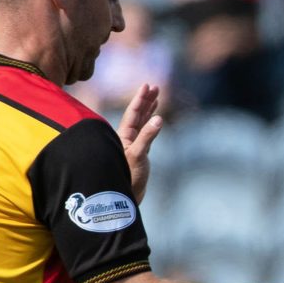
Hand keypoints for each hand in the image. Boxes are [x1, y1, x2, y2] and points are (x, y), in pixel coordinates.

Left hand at [117, 83, 162, 202]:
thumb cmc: (128, 176)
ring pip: (142, 122)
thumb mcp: (138, 155)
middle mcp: (127, 138)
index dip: (140, 99)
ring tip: (156, 97)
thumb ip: (147, 136)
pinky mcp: (140, 153)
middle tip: (155, 87)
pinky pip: (147, 133)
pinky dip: (151, 124)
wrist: (125, 196)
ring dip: (149, 110)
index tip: (147, 85)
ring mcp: (134, 144)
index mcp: (124, 135)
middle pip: (138, 114)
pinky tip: (155, 119)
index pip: (133, 112)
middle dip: (146, 100)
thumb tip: (159, 119)